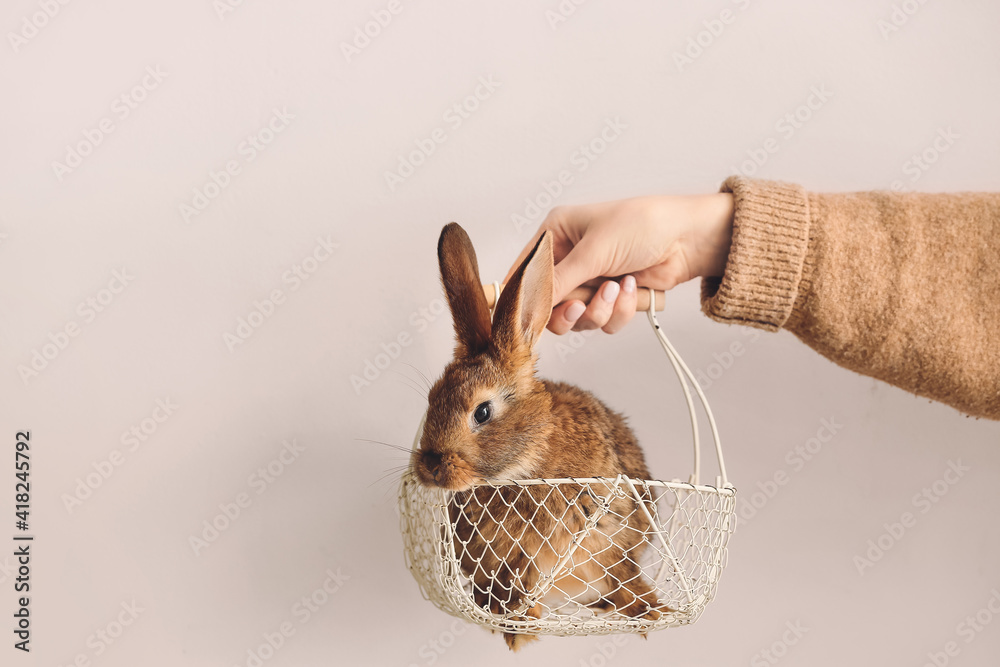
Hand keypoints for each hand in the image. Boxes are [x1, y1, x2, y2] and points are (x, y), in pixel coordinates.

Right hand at [504, 193, 733, 333]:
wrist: (687, 239)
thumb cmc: (641, 226)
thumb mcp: (592, 252)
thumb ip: (558, 282)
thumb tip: (528, 306)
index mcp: (556, 235)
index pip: (524, 272)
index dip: (523, 297)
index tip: (524, 319)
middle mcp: (569, 260)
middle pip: (549, 305)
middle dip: (571, 308)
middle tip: (581, 307)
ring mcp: (591, 281)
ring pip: (577, 319)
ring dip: (600, 309)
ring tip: (618, 288)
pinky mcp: (612, 299)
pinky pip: (603, 322)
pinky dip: (619, 311)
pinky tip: (632, 288)